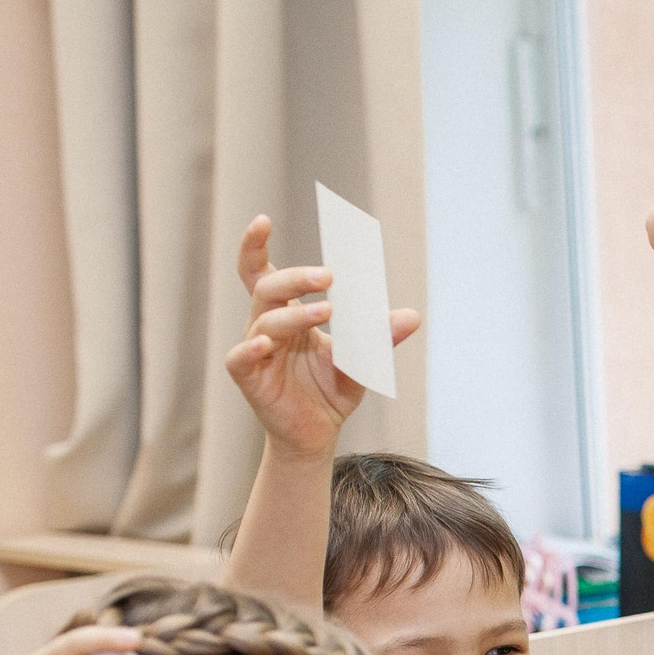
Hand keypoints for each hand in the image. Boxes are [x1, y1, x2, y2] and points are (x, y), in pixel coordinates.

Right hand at [222, 215, 420, 457]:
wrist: (318, 434)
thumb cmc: (331, 390)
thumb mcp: (363, 361)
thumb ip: (381, 338)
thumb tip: (412, 316)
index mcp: (288, 312)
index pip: (263, 272)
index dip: (256, 246)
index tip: (262, 220)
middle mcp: (266, 324)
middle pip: (269, 288)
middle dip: (297, 278)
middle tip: (330, 276)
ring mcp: (255, 349)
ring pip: (265, 320)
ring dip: (295, 313)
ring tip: (328, 311)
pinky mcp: (248, 377)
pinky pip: (241, 357)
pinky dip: (252, 348)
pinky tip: (266, 343)